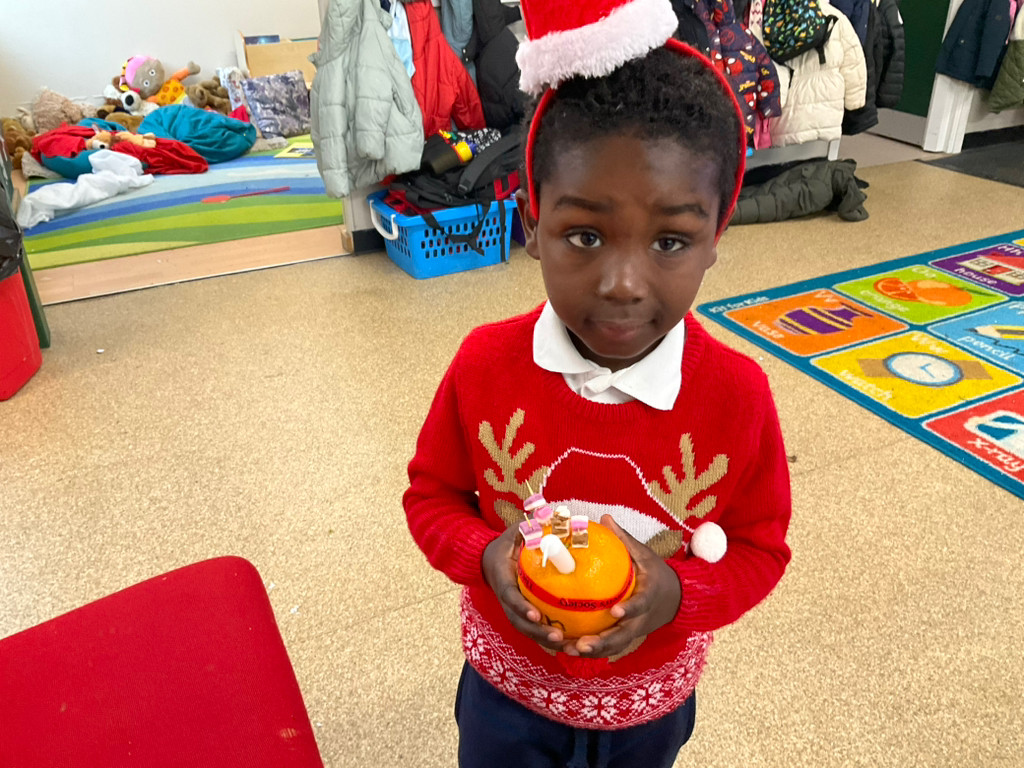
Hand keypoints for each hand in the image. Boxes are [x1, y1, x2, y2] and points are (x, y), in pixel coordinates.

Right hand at [481, 524, 565, 651]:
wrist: (489, 558)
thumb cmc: (509, 542)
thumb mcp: (518, 530)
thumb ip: (535, 526)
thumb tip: (565, 518)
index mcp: (502, 577)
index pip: (509, 594)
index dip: (520, 606)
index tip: (536, 614)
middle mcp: (505, 597)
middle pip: (518, 621)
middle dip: (537, 632)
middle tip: (558, 637)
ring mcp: (512, 608)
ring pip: (527, 629)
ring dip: (545, 641)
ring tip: (569, 646)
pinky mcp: (521, 613)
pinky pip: (535, 628)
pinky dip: (550, 637)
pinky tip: (572, 643)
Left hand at [564, 514, 681, 658]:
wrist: (677, 599)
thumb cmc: (657, 573)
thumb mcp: (645, 554)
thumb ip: (624, 540)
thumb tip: (604, 517)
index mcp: (649, 595)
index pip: (641, 604)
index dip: (629, 609)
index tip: (614, 611)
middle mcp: (643, 618)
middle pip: (624, 635)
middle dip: (604, 643)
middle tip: (582, 644)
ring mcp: (636, 630)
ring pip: (616, 646)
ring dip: (595, 651)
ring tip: (571, 650)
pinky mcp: (628, 636)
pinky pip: (610, 646)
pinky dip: (593, 650)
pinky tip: (570, 649)